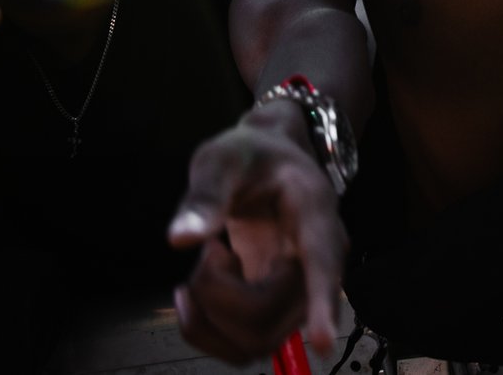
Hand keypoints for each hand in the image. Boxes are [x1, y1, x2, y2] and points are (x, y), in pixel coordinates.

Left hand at [168, 103, 349, 364]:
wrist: (268, 163)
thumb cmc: (248, 156)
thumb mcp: (221, 159)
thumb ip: (204, 196)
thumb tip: (179, 239)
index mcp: (313, 212)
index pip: (322, 262)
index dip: (322, 303)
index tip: (323, 343)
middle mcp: (317, 261)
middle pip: (269, 314)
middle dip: (216, 294)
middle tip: (207, 248)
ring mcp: (300, 292)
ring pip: (257, 340)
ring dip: (210, 316)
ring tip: (204, 268)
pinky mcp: (279, 311)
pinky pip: (246, 347)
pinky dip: (207, 332)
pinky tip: (196, 297)